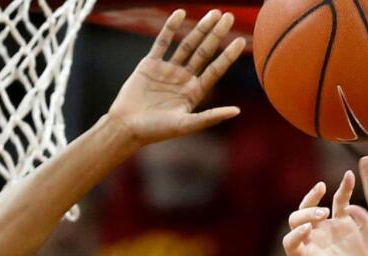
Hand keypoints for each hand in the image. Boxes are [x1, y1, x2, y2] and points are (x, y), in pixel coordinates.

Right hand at [108, 9, 245, 144]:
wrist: (126, 127)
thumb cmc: (156, 131)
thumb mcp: (186, 125)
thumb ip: (211, 117)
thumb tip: (237, 111)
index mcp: (194, 92)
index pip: (215, 69)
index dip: (228, 55)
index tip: (241, 41)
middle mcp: (183, 79)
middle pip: (204, 52)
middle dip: (216, 34)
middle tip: (229, 17)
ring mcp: (167, 70)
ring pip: (187, 44)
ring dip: (200, 29)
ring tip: (213, 13)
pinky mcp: (150, 64)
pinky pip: (162, 42)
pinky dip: (170, 28)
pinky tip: (180, 14)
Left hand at [283, 170, 367, 255]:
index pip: (290, 243)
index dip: (295, 235)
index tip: (308, 230)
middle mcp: (312, 242)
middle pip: (296, 220)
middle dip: (305, 213)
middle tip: (323, 214)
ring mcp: (327, 230)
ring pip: (312, 206)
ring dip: (315, 198)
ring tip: (325, 191)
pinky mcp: (344, 223)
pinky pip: (341, 202)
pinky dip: (344, 188)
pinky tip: (349, 176)